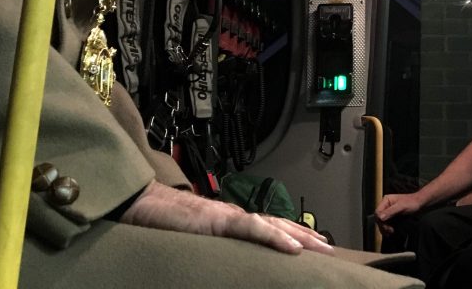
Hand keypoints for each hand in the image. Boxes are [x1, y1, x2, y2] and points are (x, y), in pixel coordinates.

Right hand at [121, 181, 332, 254]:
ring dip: (299, 236)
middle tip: (330, 250)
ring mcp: (227, 216)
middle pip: (278, 224)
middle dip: (305, 237)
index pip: (267, 228)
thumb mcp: (193, 242)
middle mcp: (234, 216)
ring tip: (321, 248)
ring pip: (272, 225)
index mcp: (229, 222)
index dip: (290, 236)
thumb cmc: (162, 225)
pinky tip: (292, 247)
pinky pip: (251, 229)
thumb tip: (224, 265)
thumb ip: (212, 249)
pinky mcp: (218, 220)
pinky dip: (274, 237)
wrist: (140, 205)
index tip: (312, 248)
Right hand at [374, 192, 421, 234]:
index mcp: (386, 200)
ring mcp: (389, 211)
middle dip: (383, 225)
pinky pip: (386, 223)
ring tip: (391, 233)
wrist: (420, 204)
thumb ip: (391, 211)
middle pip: (378, 218)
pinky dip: (387, 228)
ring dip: (385, 228)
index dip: (380, 220)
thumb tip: (380, 218)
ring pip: (382, 222)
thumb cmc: (412, 203)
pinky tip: (391, 232)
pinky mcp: (392, 216)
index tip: (386, 227)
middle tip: (390, 231)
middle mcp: (386, 205)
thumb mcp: (401, 207)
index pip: (377, 212)